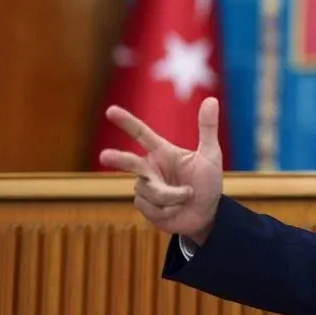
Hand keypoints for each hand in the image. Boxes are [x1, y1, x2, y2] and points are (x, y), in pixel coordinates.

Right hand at [98, 97, 223, 243]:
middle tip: (104, 156)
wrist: (206, 215)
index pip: (142, 134)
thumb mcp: (210, 156)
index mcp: (163, 152)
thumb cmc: (208, 183)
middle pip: (129, 162)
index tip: (110, 111)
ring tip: (187, 197)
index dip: (126, 122)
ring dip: (173, 196)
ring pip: (150, 190)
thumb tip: (211, 99)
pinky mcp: (144, 206)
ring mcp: (145, 188)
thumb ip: (207, 129)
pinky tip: (175, 211)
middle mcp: (150, 168)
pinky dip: (168, 210)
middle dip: (117, 159)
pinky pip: (151, 206)